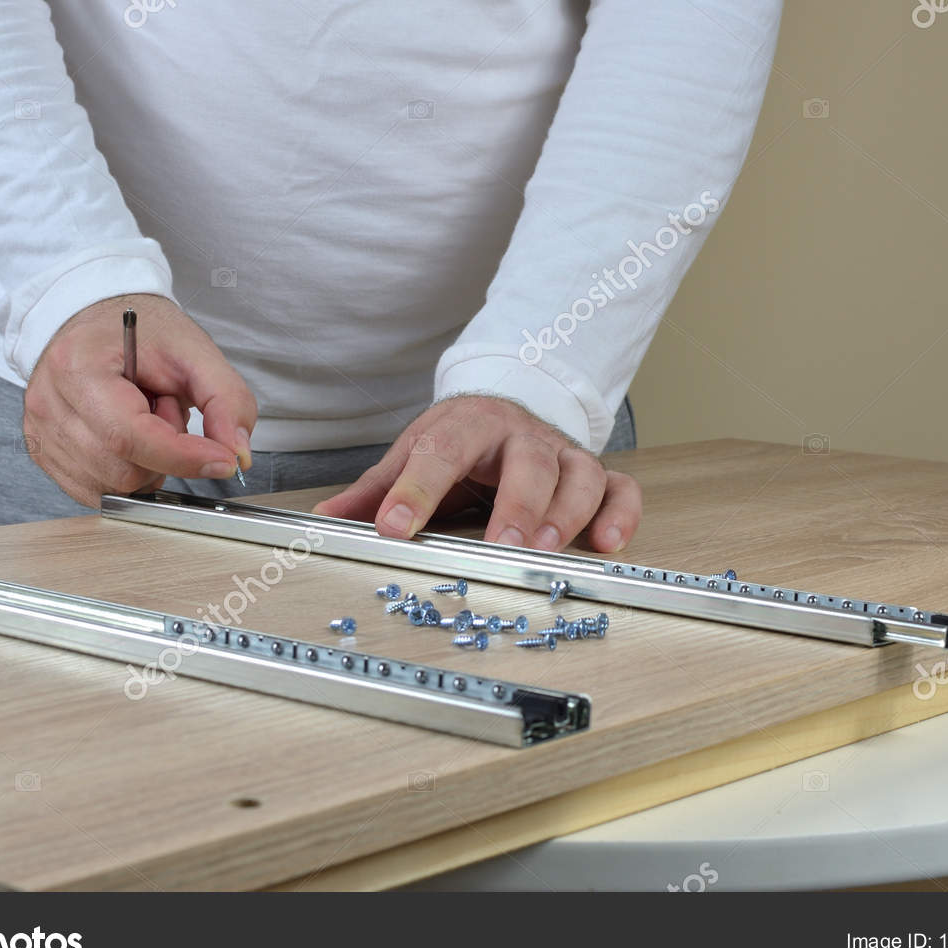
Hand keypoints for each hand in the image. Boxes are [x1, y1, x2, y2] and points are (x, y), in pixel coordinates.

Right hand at [22, 294, 255, 505]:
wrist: (99, 320)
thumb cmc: (142, 333)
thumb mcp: (196, 352)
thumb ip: (226, 400)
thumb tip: (236, 455)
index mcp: (78, 367)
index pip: (129, 435)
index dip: (182, 456)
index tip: (222, 461)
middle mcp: (48, 403)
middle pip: (122, 469)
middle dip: (164, 452)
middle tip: (166, 408)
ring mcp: (40, 431)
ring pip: (111, 486)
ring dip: (144, 463)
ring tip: (143, 417)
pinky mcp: (44, 452)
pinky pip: (95, 490)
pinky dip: (125, 474)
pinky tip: (127, 437)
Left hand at [314, 395, 640, 552]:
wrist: (510, 400)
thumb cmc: (463, 438)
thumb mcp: (415, 451)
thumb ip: (377, 488)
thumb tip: (326, 516)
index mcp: (467, 426)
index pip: (440, 452)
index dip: (416, 489)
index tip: (393, 526)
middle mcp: (521, 437)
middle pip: (528, 462)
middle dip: (516, 504)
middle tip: (500, 542)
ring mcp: (562, 454)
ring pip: (579, 475)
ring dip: (568, 513)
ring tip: (547, 547)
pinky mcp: (594, 474)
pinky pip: (621, 490)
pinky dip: (621, 514)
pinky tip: (607, 543)